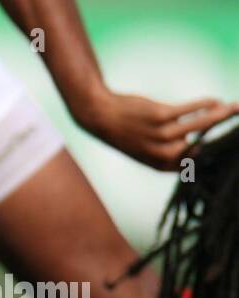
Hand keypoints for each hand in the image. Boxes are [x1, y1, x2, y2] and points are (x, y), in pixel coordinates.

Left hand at [75, 89, 238, 170]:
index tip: (228, 148)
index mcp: (161, 166)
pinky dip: (206, 104)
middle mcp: (163, 155)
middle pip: (202, 145)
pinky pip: (192, 109)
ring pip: (201, 126)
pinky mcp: (160, 117)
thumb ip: (170, 154)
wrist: (101, 117)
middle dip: (222, 135)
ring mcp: (161, 136)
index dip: (213, 154)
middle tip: (236, 123)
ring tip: (235, 109)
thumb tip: (196, 149)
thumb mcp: (147, 152)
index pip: (194, 163)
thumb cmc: (128, 134)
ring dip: (222, 115)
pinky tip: (216, 101)